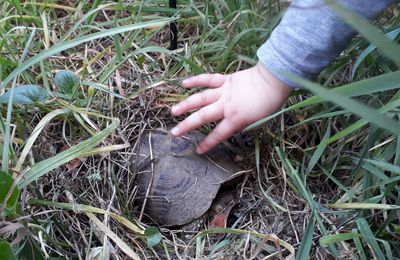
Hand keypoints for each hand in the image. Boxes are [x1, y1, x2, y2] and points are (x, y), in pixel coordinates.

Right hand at [170, 62, 292, 153]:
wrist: (274, 81)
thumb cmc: (269, 104)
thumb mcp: (258, 123)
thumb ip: (242, 127)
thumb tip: (232, 128)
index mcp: (235, 119)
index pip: (218, 134)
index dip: (208, 144)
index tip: (198, 151)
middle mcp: (226, 106)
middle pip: (203, 117)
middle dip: (187, 126)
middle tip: (174, 132)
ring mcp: (223, 92)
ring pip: (201, 99)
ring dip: (186, 105)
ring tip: (173, 111)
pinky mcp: (225, 80)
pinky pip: (208, 79)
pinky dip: (195, 80)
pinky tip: (184, 83)